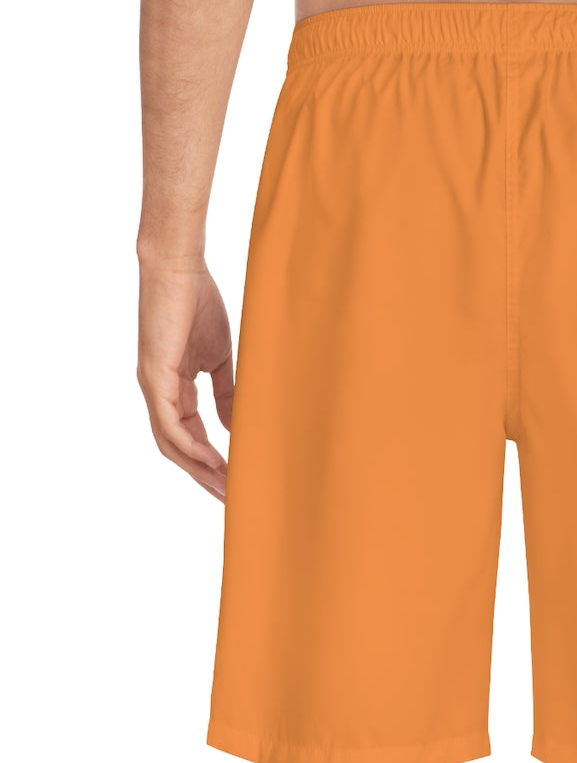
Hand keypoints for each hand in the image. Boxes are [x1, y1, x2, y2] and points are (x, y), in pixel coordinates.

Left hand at [137, 256, 233, 500]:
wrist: (178, 265)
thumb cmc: (198, 301)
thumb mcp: (219, 356)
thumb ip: (226, 391)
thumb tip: (234, 426)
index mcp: (173, 387)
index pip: (189, 436)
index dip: (211, 461)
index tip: (237, 480)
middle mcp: (157, 392)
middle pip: (177, 449)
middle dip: (204, 476)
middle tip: (232, 497)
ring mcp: (153, 386)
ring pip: (170, 443)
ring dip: (198, 469)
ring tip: (226, 486)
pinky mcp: (153, 375)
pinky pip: (169, 422)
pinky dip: (190, 445)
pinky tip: (213, 459)